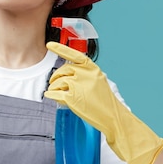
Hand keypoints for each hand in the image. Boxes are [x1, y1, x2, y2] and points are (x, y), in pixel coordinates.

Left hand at [44, 41, 162, 163]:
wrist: (113, 118)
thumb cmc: (105, 102)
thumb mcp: (98, 82)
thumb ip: (85, 75)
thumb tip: (67, 73)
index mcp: (93, 69)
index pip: (74, 55)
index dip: (60, 49)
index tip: (49, 45)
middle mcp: (85, 75)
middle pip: (63, 70)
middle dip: (56, 77)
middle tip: (54, 83)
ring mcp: (78, 86)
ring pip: (57, 82)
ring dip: (53, 88)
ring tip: (56, 93)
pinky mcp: (72, 98)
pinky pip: (54, 93)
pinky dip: (50, 95)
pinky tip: (50, 97)